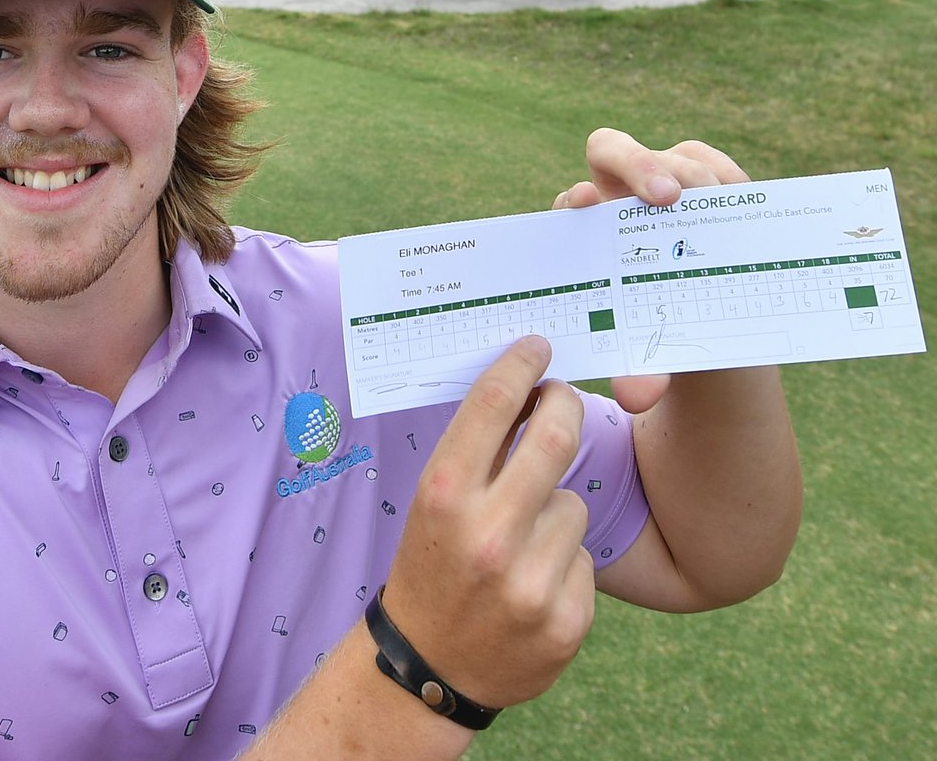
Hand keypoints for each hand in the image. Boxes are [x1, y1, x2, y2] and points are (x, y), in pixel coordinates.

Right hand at [380, 337, 595, 709]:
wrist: (428, 669)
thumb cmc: (431, 565)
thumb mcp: (433, 502)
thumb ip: (476, 450)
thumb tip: (524, 387)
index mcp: (444, 495)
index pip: (493, 404)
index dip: (521, 364)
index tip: (538, 346)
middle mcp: (487, 534)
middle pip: (556, 436)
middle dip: (565, 405)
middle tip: (563, 399)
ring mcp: (530, 582)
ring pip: (577, 502)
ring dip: (558, 506)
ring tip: (525, 536)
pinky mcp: (566, 621)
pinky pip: (586, 558)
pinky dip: (567, 561)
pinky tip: (537, 581)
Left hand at [552, 128, 749, 412]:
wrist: (705, 321)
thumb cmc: (659, 330)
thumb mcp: (647, 352)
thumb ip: (639, 370)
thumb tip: (636, 397)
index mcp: (586, 231)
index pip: (570, 201)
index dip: (575, 201)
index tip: (588, 207)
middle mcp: (618, 194)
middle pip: (611, 149)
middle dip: (638, 165)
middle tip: (667, 198)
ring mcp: (663, 178)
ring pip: (674, 157)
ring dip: (693, 177)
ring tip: (715, 210)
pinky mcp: (707, 178)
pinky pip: (715, 164)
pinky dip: (727, 179)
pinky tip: (740, 203)